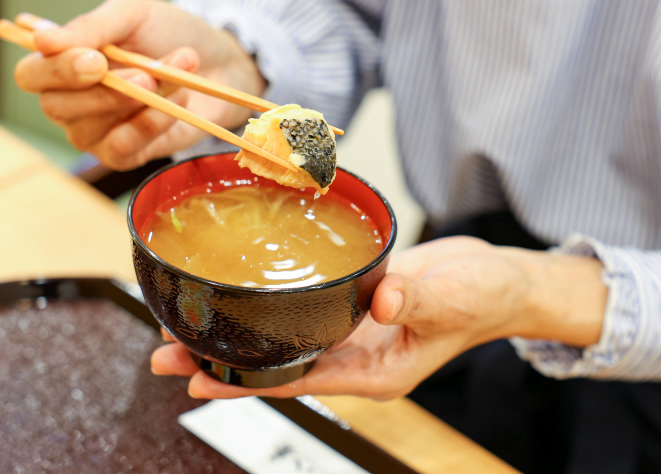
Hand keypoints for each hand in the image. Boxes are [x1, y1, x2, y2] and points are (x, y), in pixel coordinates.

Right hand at [13, 0, 265, 169]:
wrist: (221, 62)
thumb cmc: (170, 34)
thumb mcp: (133, 14)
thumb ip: (91, 26)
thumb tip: (41, 40)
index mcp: (62, 62)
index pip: (31, 75)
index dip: (57, 70)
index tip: (97, 59)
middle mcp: (70, 100)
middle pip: (56, 107)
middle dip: (105, 91)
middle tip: (148, 72)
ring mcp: (94, 131)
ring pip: (90, 129)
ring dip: (138, 102)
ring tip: (174, 77)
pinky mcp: (124, 153)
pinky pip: (122, 148)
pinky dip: (153, 123)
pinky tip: (178, 101)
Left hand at [149, 236, 606, 400]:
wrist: (497, 280)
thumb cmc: (482, 299)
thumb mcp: (453, 298)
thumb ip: (417, 297)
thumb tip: (380, 298)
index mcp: (373, 372)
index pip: (297, 380)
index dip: (246, 381)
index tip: (198, 379)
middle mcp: (353, 357)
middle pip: (276, 363)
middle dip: (220, 359)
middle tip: (163, 354)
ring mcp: (350, 331)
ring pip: (280, 336)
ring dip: (234, 331)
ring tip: (181, 328)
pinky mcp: (352, 302)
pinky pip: (300, 309)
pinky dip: (265, 304)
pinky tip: (238, 294)